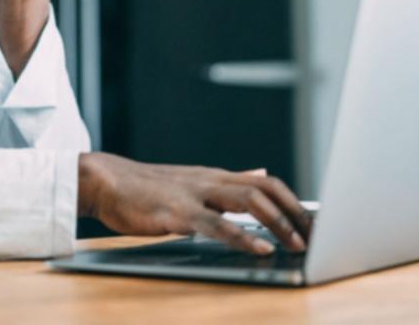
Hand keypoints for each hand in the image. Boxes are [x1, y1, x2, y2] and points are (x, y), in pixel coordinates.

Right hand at [78, 153, 310, 254]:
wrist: (103, 180)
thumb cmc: (144, 187)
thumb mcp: (192, 180)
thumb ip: (228, 180)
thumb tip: (261, 171)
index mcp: (213, 176)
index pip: (265, 182)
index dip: (293, 202)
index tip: (313, 223)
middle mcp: (209, 181)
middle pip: (264, 189)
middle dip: (294, 213)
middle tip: (315, 237)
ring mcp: (193, 195)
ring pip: (246, 201)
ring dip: (276, 223)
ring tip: (296, 244)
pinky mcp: (176, 213)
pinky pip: (215, 224)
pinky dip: (241, 236)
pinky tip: (258, 248)